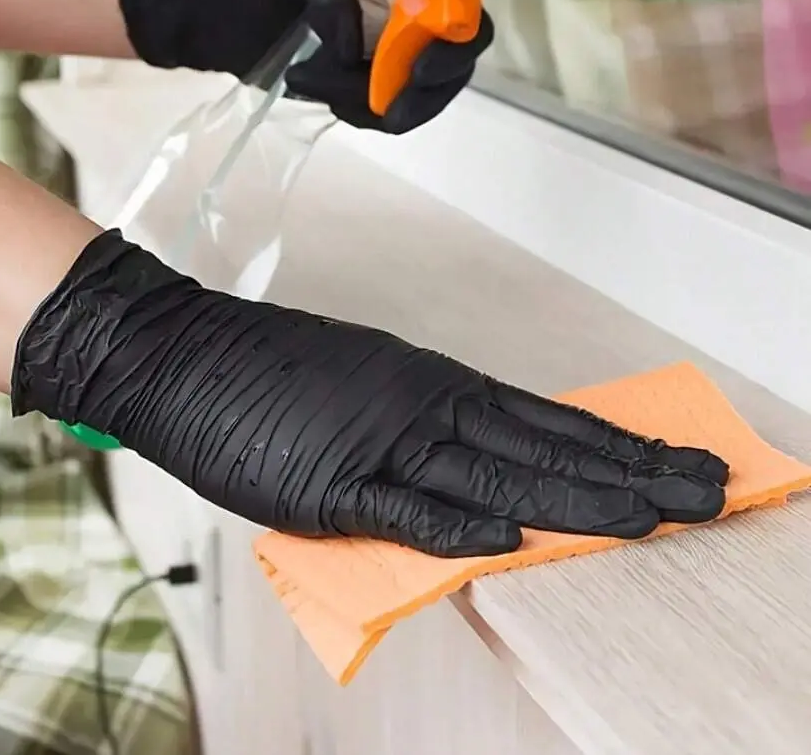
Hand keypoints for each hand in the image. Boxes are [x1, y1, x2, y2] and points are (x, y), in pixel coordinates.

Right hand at [11, 231, 728, 556]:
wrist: (190, 354)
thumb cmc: (277, 377)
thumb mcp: (368, 394)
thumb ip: (424, 435)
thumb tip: (481, 472)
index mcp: (434, 386)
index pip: (544, 418)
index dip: (612, 444)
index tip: (670, 461)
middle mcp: (424, 407)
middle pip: (542, 445)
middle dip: (627, 473)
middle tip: (702, 489)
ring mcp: (381, 442)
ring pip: (493, 474)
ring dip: (573, 499)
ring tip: (650, 516)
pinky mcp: (331, 480)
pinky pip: (403, 507)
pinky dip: (455, 521)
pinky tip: (511, 536)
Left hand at [117, 0, 493, 133]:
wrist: (225, 4)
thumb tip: (354, 49)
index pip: (465, 18)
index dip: (455, 50)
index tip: (417, 71)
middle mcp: (413, 24)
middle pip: (448, 75)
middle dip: (415, 97)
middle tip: (378, 109)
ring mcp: (391, 62)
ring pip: (411, 103)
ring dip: (365, 104)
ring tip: (305, 76)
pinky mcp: (365, 91)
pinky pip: (380, 118)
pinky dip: (354, 113)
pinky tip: (314, 88)